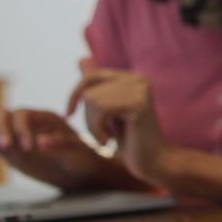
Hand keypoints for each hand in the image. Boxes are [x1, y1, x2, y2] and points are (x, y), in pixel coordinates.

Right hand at [0, 108, 109, 189]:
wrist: (82, 171)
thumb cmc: (83, 158)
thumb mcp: (77, 152)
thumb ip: (60, 146)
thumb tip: (41, 141)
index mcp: (46, 118)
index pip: (23, 114)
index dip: (20, 128)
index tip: (28, 147)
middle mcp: (29, 124)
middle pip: (4, 115)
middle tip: (4, 147)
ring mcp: (18, 136)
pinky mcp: (12, 150)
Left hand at [67, 59, 172, 184]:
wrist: (154, 162)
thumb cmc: (131, 140)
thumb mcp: (109, 111)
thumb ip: (98, 86)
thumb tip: (81, 59)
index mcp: (133, 77)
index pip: (91, 76)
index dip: (74, 95)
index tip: (68, 114)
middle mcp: (139, 78)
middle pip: (89, 90)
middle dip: (87, 117)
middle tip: (103, 134)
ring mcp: (140, 90)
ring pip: (93, 100)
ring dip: (92, 126)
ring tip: (107, 137)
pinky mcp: (139, 104)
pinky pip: (101, 109)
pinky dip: (98, 129)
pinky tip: (110, 140)